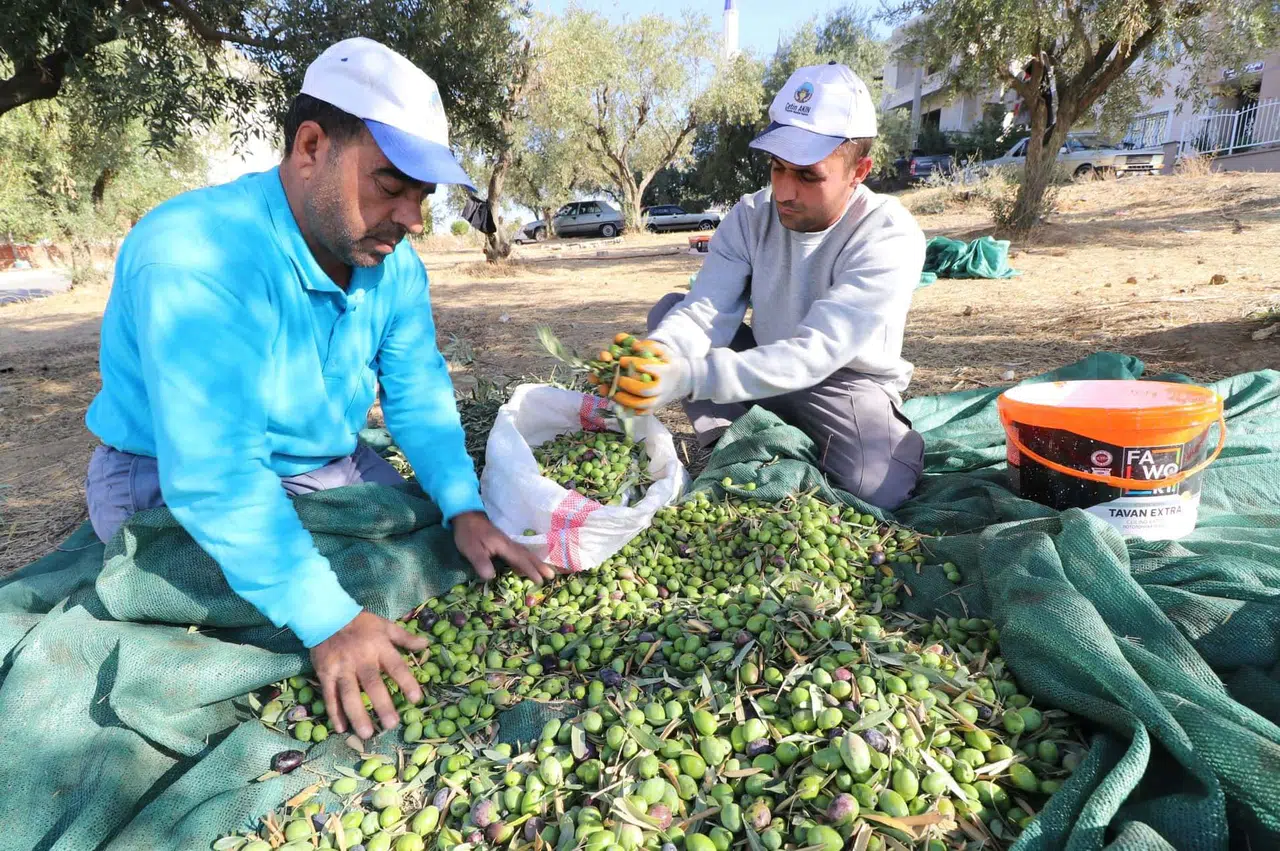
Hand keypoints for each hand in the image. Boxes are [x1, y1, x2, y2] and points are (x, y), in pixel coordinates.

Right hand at [311, 610, 426, 739]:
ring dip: (357, 715)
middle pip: (372, 684)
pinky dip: (334, 713)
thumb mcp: (385, 625)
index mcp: (379, 647)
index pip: (396, 667)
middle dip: (382, 705)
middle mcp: (361, 659)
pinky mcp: (325, 674)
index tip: (417, 699)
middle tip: (392, 725)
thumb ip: (405, 638)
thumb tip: (426, 645)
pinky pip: (330, 696)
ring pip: (349, 694)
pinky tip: (342, 728)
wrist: (326, 616)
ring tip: (367, 734)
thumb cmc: (360, 623)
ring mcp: (341, 668)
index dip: (406, 682)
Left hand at [452, 510, 556, 583]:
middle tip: (552, 575)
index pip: (519, 559)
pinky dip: (527, 558)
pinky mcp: (503, 542)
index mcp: (503, 546)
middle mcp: (508, 544)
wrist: (466, 515)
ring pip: (525, 553)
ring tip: (546, 570)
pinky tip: (528, 563)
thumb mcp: (470, 549)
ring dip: (536, 561)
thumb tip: (491, 577)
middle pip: (527, 555)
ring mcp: (507, 542)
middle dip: (539, 565)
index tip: (540, 580)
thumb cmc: (468, 533)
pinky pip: (520, 552)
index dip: (530, 570)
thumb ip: (481, 562)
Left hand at [613, 341, 693, 412]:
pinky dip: (629, 410)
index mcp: (666, 371)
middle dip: (629, 385)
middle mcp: (663, 388)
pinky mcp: (654, 409)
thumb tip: (634, 346)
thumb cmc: (666, 362)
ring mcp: (659, 401)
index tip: (621, 360)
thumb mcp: (662, 350)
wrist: (680, 379)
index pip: (648, 368)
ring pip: (642, 405)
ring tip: (615, 394)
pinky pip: (641, 413)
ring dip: (626, 400)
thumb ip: (649, 346)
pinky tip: (619, 403)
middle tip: (618, 379)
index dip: (633, 363)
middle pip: (645, 390)